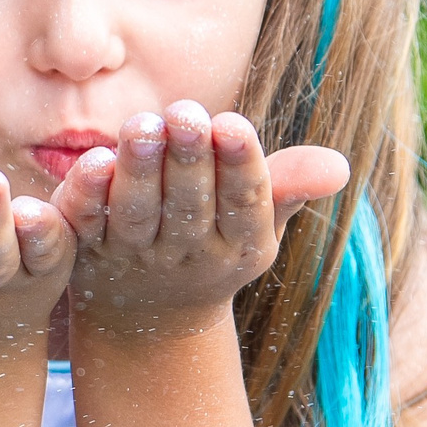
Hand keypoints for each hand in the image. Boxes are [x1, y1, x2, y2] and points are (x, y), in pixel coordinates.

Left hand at [52, 103, 349, 344]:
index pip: (245, 203)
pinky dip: (88, 195)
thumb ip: (291, 185)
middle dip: (189, 157)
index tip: (233, 124)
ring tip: (143, 123)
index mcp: (240, 245)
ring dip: (140, 169)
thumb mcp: (260, 220)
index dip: (238, 165)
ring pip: (137, 213)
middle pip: (189, 204)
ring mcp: (135, 257)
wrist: (151, 315)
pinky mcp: (86, 252)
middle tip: (185, 111)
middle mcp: (188, 256)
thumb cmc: (216, 238)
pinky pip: (86, 223)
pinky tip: (93, 160)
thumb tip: (340, 165)